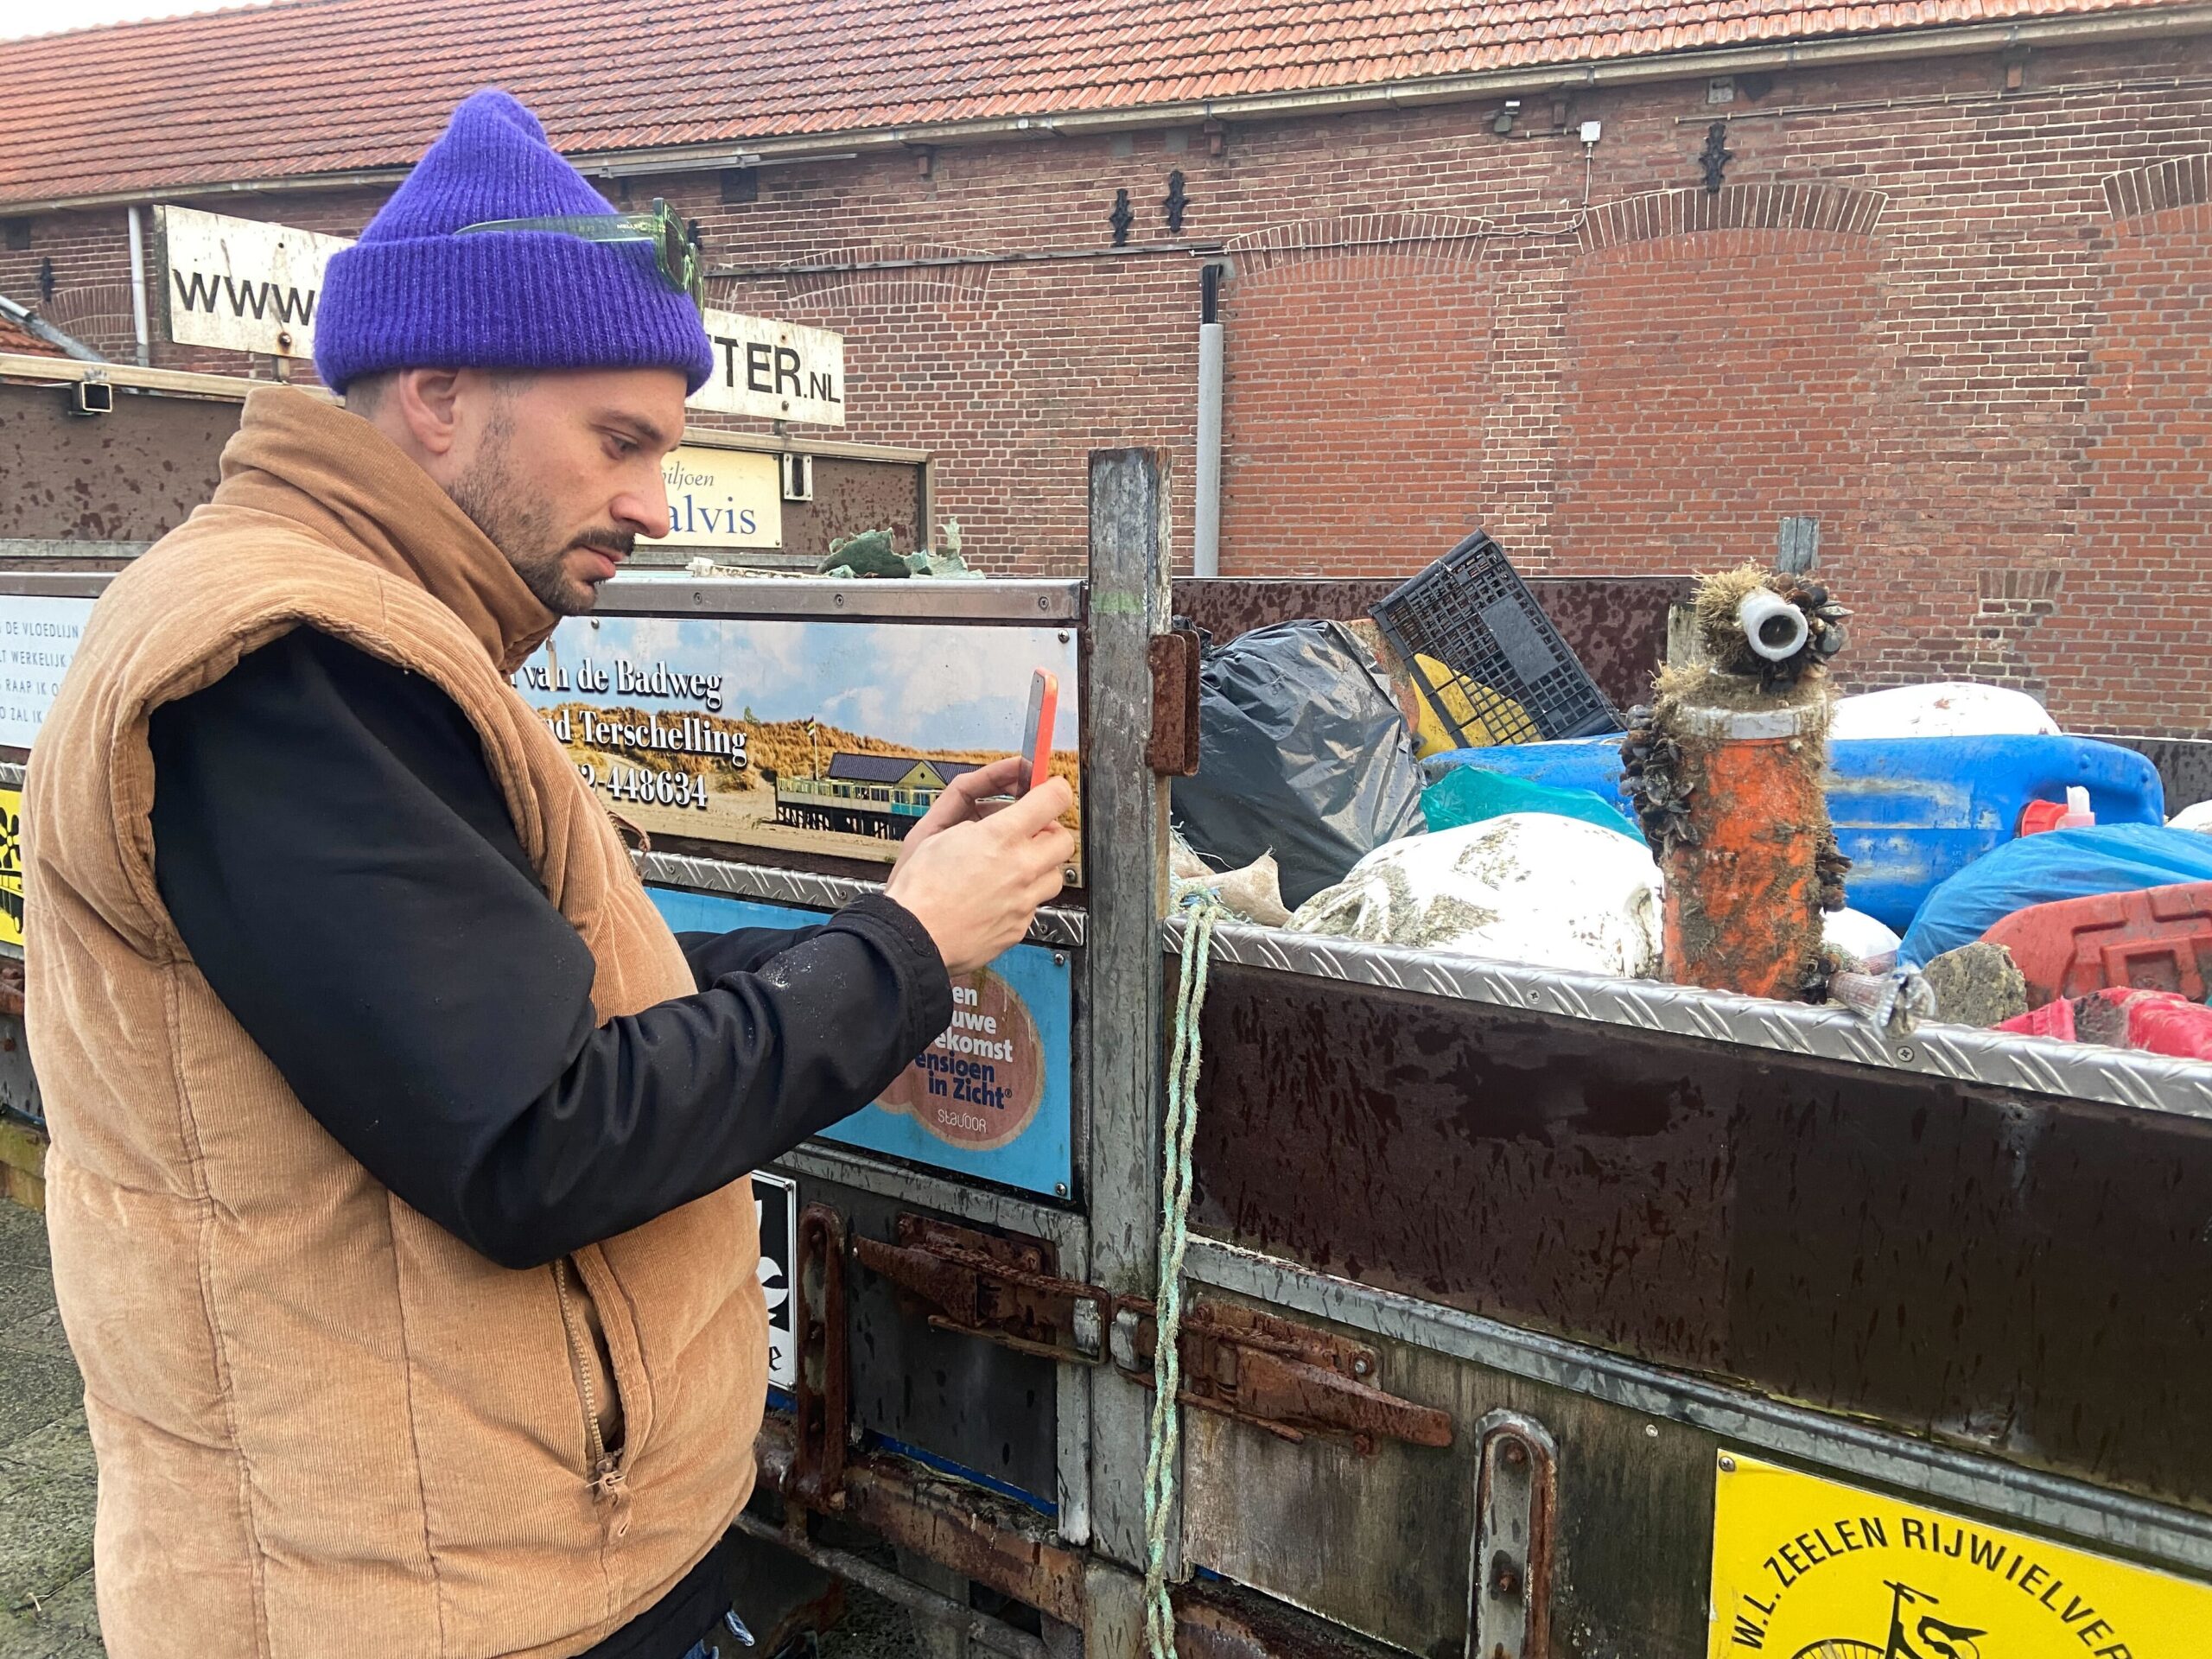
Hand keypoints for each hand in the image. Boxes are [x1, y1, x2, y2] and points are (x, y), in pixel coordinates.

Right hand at [885, 777, 1074, 974]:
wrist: (914, 936)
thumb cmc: (920, 888)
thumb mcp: (941, 832)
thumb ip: (980, 820)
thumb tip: (999, 817)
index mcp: (1001, 836)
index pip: (1053, 798)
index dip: (1054, 788)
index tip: (1050, 789)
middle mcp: (1021, 867)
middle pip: (1064, 838)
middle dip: (1049, 832)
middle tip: (1029, 832)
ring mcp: (1024, 900)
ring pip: (1055, 874)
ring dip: (1040, 866)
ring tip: (1013, 867)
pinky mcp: (1020, 926)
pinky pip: (1036, 904)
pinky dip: (1023, 896)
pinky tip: (999, 895)